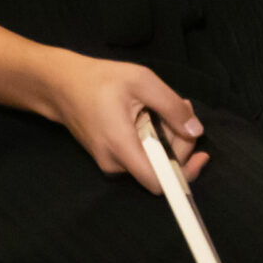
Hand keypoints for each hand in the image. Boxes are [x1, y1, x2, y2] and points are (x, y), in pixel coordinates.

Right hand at [34, 51, 207, 193]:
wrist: (61, 85)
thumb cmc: (99, 80)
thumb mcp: (142, 81)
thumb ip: (171, 106)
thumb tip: (196, 131)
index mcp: (121, 147)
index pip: (158, 182)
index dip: (185, 174)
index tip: (202, 155)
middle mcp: (114, 163)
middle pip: (162, 167)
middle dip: (180, 140)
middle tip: (182, 108)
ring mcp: (110, 162)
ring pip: (153, 159)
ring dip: (167, 137)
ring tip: (164, 106)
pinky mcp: (110, 157)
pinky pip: (141, 154)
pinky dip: (153, 137)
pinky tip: (150, 113)